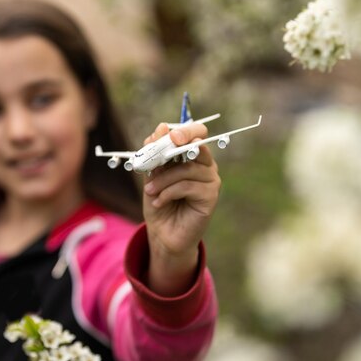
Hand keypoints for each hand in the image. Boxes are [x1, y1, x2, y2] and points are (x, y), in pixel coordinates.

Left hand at [142, 122, 220, 295]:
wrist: (163, 233)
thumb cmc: (159, 201)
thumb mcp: (152, 174)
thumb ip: (155, 152)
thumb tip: (160, 127)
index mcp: (193, 155)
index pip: (198, 132)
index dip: (185, 130)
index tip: (168, 136)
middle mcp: (206, 165)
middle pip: (198, 144)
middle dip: (174, 148)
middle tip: (156, 157)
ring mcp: (211, 180)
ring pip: (187, 168)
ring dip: (163, 178)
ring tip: (149, 190)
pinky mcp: (210, 196)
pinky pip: (188, 186)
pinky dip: (168, 192)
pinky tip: (159, 202)